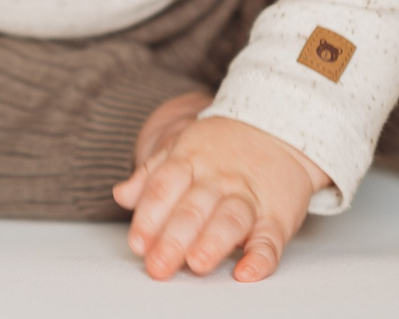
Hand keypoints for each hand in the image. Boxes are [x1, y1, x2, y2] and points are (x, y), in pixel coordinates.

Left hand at [113, 96, 327, 281]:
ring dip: (213, 242)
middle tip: (158, 264)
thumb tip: (121, 195)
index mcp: (190, 160)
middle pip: (193, 208)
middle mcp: (218, 179)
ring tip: (197, 263)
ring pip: (230, 218)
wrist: (278, 127)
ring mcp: (249, 196)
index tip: (137, 243)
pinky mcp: (277, 215)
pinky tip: (247, 271)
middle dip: (174, 238)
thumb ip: (151, 176)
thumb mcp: (183, 148)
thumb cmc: (222, 146)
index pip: (164, 187)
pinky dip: (261, 257)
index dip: (149, 216)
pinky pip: (270, 237)